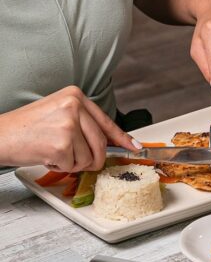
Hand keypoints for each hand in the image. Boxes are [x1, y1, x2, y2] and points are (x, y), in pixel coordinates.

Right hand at [0, 86, 140, 170]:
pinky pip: (72, 165)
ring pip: (87, 157)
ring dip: (71, 162)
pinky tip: (45, 155)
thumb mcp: (58, 113)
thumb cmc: (25, 127)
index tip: (134, 147)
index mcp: (76, 95)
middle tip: (78, 161)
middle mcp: (74, 106)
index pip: (105, 120)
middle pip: (100, 142)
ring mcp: (69, 125)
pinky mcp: (61, 144)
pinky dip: (60, 166)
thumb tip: (105, 143)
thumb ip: (82, 122)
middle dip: (94, 159)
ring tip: (52, 150)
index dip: (121, 137)